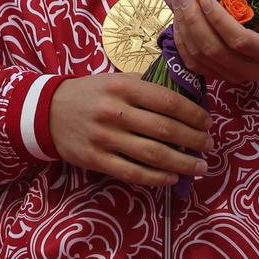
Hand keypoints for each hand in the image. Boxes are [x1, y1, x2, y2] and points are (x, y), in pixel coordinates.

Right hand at [49, 73, 212, 186]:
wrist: (48, 111)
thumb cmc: (90, 93)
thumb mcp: (116, 79)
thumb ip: (145, 88)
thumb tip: (184, 101)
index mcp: (124, 86)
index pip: (168, 101)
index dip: (194, 114)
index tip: (208, 122)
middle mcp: (116, 111)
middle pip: (165, 129)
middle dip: (194, 140)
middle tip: (210, 145)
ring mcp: (106, 138)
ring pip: (153, 154)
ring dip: (182, 163)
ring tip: (200, 166)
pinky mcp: (97, 160)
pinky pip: (132, 173)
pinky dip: (157, 178)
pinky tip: (173, 178)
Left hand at [172, 0, 258, 82]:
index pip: (239, 41)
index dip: (219, 21)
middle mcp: (249, 70)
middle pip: (213, 50)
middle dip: (193, 21)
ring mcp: (231, 76)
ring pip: (199, 57)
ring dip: (184, 28)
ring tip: (178, 1)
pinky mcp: (217, 75)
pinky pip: (193, 64)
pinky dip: (181, 42)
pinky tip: (177, 19)